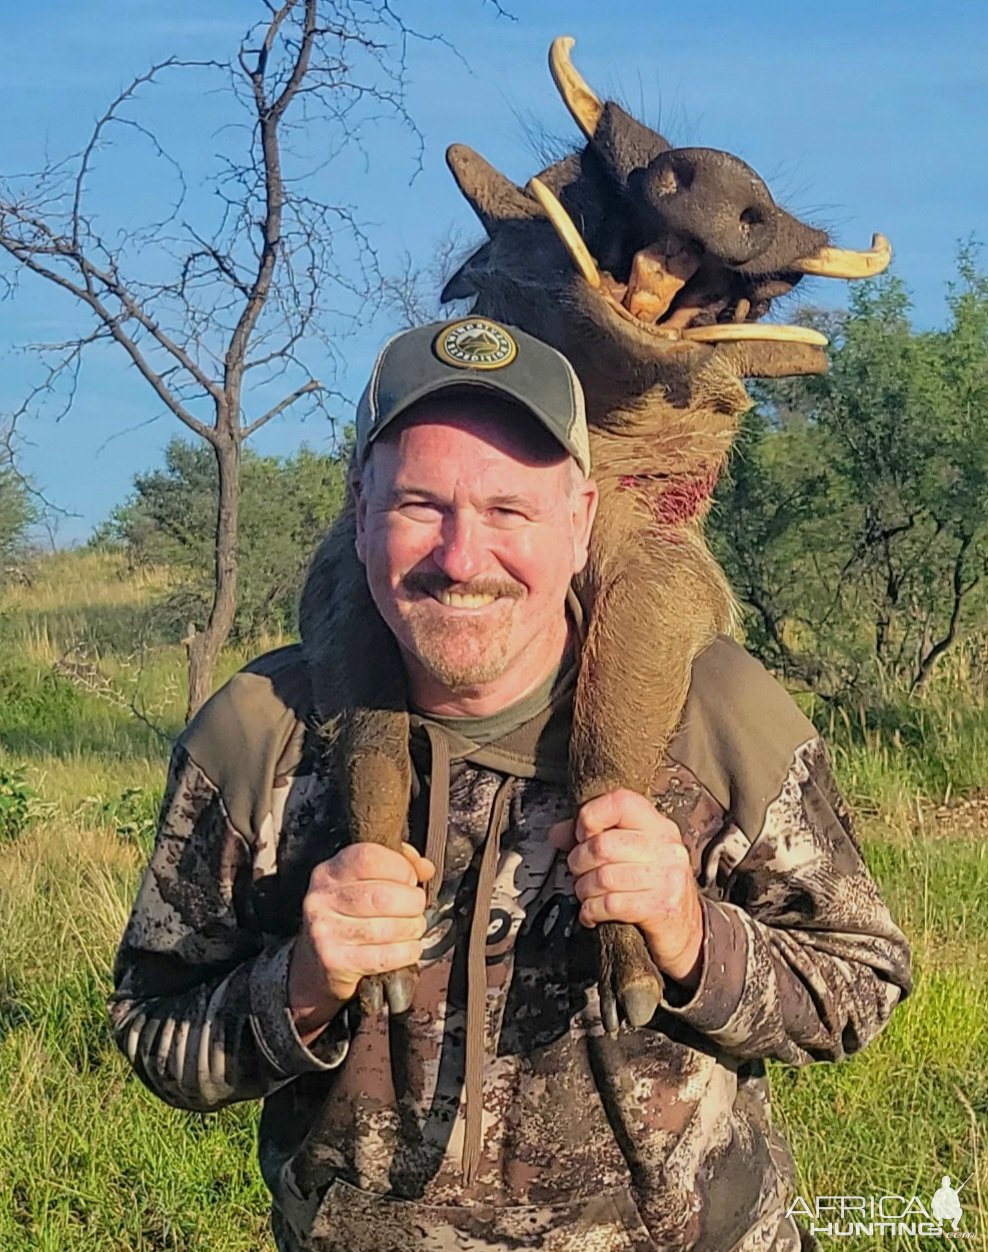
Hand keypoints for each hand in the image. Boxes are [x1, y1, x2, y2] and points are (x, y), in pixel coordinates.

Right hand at [288, 842, 433, 1039]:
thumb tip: (425, 867)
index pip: (369, 857)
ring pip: (388, 927)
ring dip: (412, 928)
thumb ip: (396, 865)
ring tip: (413, 927)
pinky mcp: (335, 962)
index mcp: (330, 872)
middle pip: (382, 895)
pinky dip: (407, 951)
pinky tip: (408, 948)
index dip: (400, 866)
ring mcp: (325, 932)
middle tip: (416, 907)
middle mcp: (322, 899)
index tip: (411, 878)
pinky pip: (385, 956)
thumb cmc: (347, 917)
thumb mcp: (363, 882)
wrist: (315, 963)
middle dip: (412, 902)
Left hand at [549, 789, 703, 989]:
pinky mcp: (661, 907)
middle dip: (579, 861)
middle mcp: (666, 847)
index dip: (591, 816)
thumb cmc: (652, 887)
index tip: (582, 835)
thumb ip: (592, 838)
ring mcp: (667, 877)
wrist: (687, 930)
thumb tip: (557, 834)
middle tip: (579, 872)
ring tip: (586, 893)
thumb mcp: (629, 855)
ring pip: (603, 877)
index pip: (620, 802)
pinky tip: (592, 913)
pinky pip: (611, 904)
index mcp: (657, 826)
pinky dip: (591, 910)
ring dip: (583, 889)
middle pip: (603, 845)